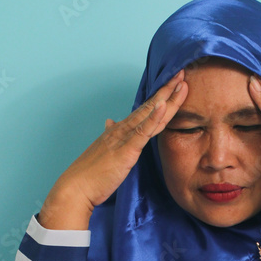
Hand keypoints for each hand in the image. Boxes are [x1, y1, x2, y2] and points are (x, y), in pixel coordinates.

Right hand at [38, 69, 188, 228]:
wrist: (77, 187)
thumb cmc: (91, 173)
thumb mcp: (104, 150)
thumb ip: (110, 135)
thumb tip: (110, 121)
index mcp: (120, 129)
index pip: (144, 110)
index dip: (160, 97)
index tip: (173, 84)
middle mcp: (122, 129)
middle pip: (150, 107)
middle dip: (168, 90)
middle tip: (182, 73)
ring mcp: (124, 138)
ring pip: (150, 114)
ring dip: (166, 98)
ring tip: (180, 83)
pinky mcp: (126, 150)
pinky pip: (142, 131)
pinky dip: (153, 117)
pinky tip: (163, 105)